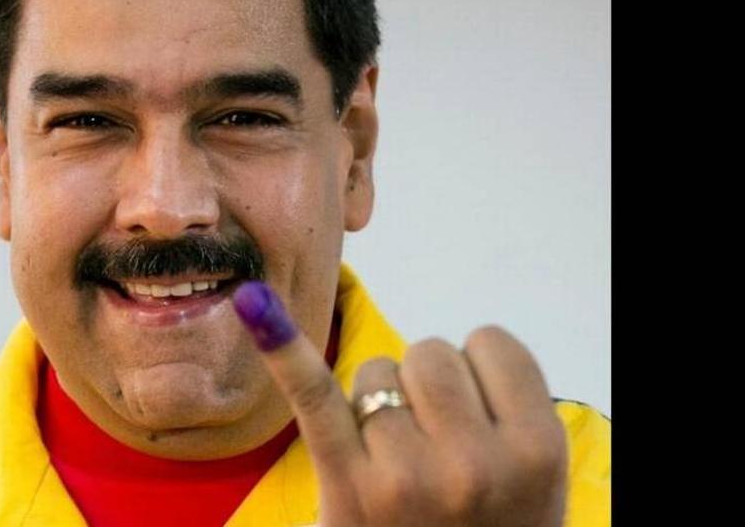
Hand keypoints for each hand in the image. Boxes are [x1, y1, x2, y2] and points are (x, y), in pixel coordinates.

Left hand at [233, 282, 567, 526]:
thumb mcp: (536, 480)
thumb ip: (506, 409)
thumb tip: (434, 351)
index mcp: (537, 451)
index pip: (491, 345)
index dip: (477, 372)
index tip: (477, 415)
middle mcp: (474, 465)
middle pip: (428, 354)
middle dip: (425, 386)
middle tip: (433, 446)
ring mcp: (405, 476)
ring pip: (374, 370)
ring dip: (377, 402)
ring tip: (397, 462)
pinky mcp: (346, 484)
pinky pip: (314, 397)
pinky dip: (281, 350)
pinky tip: (254, 306)